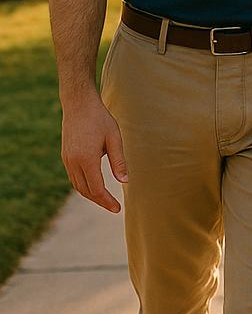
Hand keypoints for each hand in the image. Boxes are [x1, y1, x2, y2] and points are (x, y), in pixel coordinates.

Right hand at [61, 92, 127, 213]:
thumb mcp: (114, 138)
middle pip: (85, 191)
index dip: (107, 201)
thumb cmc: (100, 119)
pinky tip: (94, 185)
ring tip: (105, 199)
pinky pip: (74, 177)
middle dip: (99, 201)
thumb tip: (125, 182)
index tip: (118, 209)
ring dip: (91, 194)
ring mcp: (67, 160)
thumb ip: (119, 161)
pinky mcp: (65, 156)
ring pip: (77, 185)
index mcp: (86, 159)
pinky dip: (84, 185)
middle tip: (114, 207)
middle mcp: (73, 162)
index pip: (96, 188)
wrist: (78, 104)